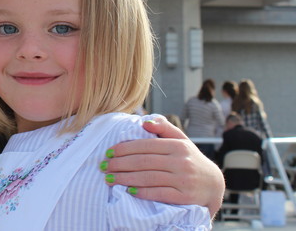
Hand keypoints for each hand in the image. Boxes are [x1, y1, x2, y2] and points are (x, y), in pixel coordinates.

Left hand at [102, 117, 223, 216]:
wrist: (214, 184)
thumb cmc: (190, 159)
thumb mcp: (182, 140)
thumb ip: (164, 128)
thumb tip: (144, 121)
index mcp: (178, 146)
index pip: (146, 145)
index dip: (125, 149)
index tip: (109, 152)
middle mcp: (181, 161)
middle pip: (144, 162)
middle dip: (120, 164)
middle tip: (104, 166)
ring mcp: (184, 180)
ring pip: (148, 178)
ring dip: (126, 178)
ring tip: (110, 179)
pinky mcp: (185, 197)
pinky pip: (160, 193)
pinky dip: (143, 192)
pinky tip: (129, 190)